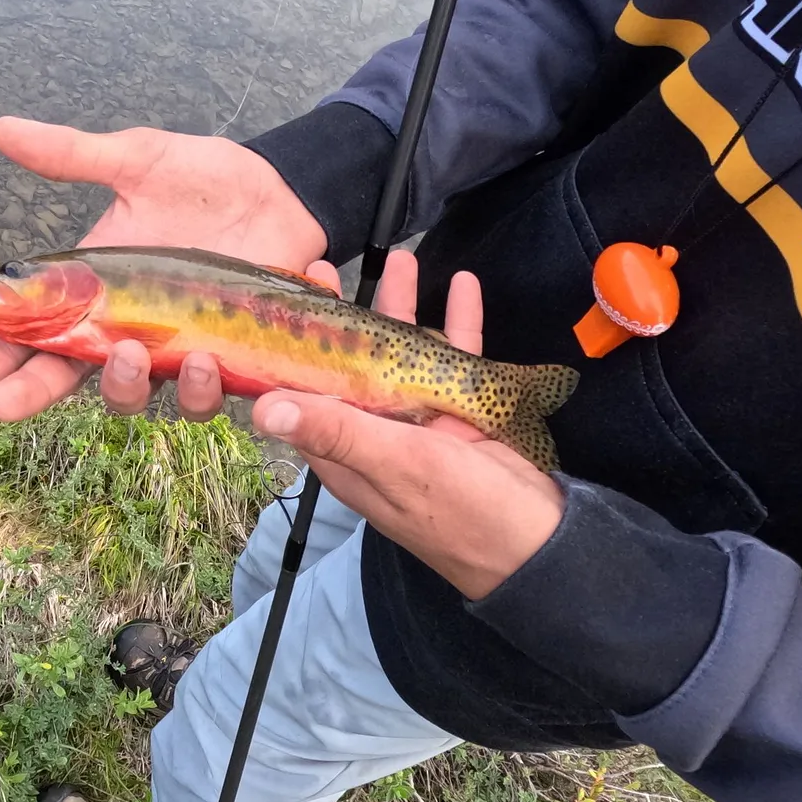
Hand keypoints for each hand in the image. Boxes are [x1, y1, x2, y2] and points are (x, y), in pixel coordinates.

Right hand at [0, 118, 326, 421]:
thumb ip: (74, 154)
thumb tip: (1, 128)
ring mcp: (186, 349)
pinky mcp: (239, 355)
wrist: (281, 188)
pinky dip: (223, 382)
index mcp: (101, 293)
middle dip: (38, 395)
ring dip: (133, 386)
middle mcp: (137, 331)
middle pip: (79, 381)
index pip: (40, 337)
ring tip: (132, 354)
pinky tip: (218, 351)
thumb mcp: (136, 160)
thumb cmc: (203, 180)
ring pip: (152, 396)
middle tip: (7, 404)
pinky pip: (229, 389)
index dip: (1, 365)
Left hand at [250, 263, 564, 599]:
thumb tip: (262, 409)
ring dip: (404, 307)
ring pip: (406, 353)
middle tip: (328, 267)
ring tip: (402, 257)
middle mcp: (378, 433)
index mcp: (347, 451)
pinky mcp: (464, 414)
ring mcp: (422, 422)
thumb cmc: (462, 512)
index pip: (306, 393)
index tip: (282, 303)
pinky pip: (457, 360)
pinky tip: (463, 285)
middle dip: (346, 315)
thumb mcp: (394, 464)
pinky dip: (459, 323)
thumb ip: (336, 431)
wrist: (540, 544)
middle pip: (353, 363)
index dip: (292, 349)